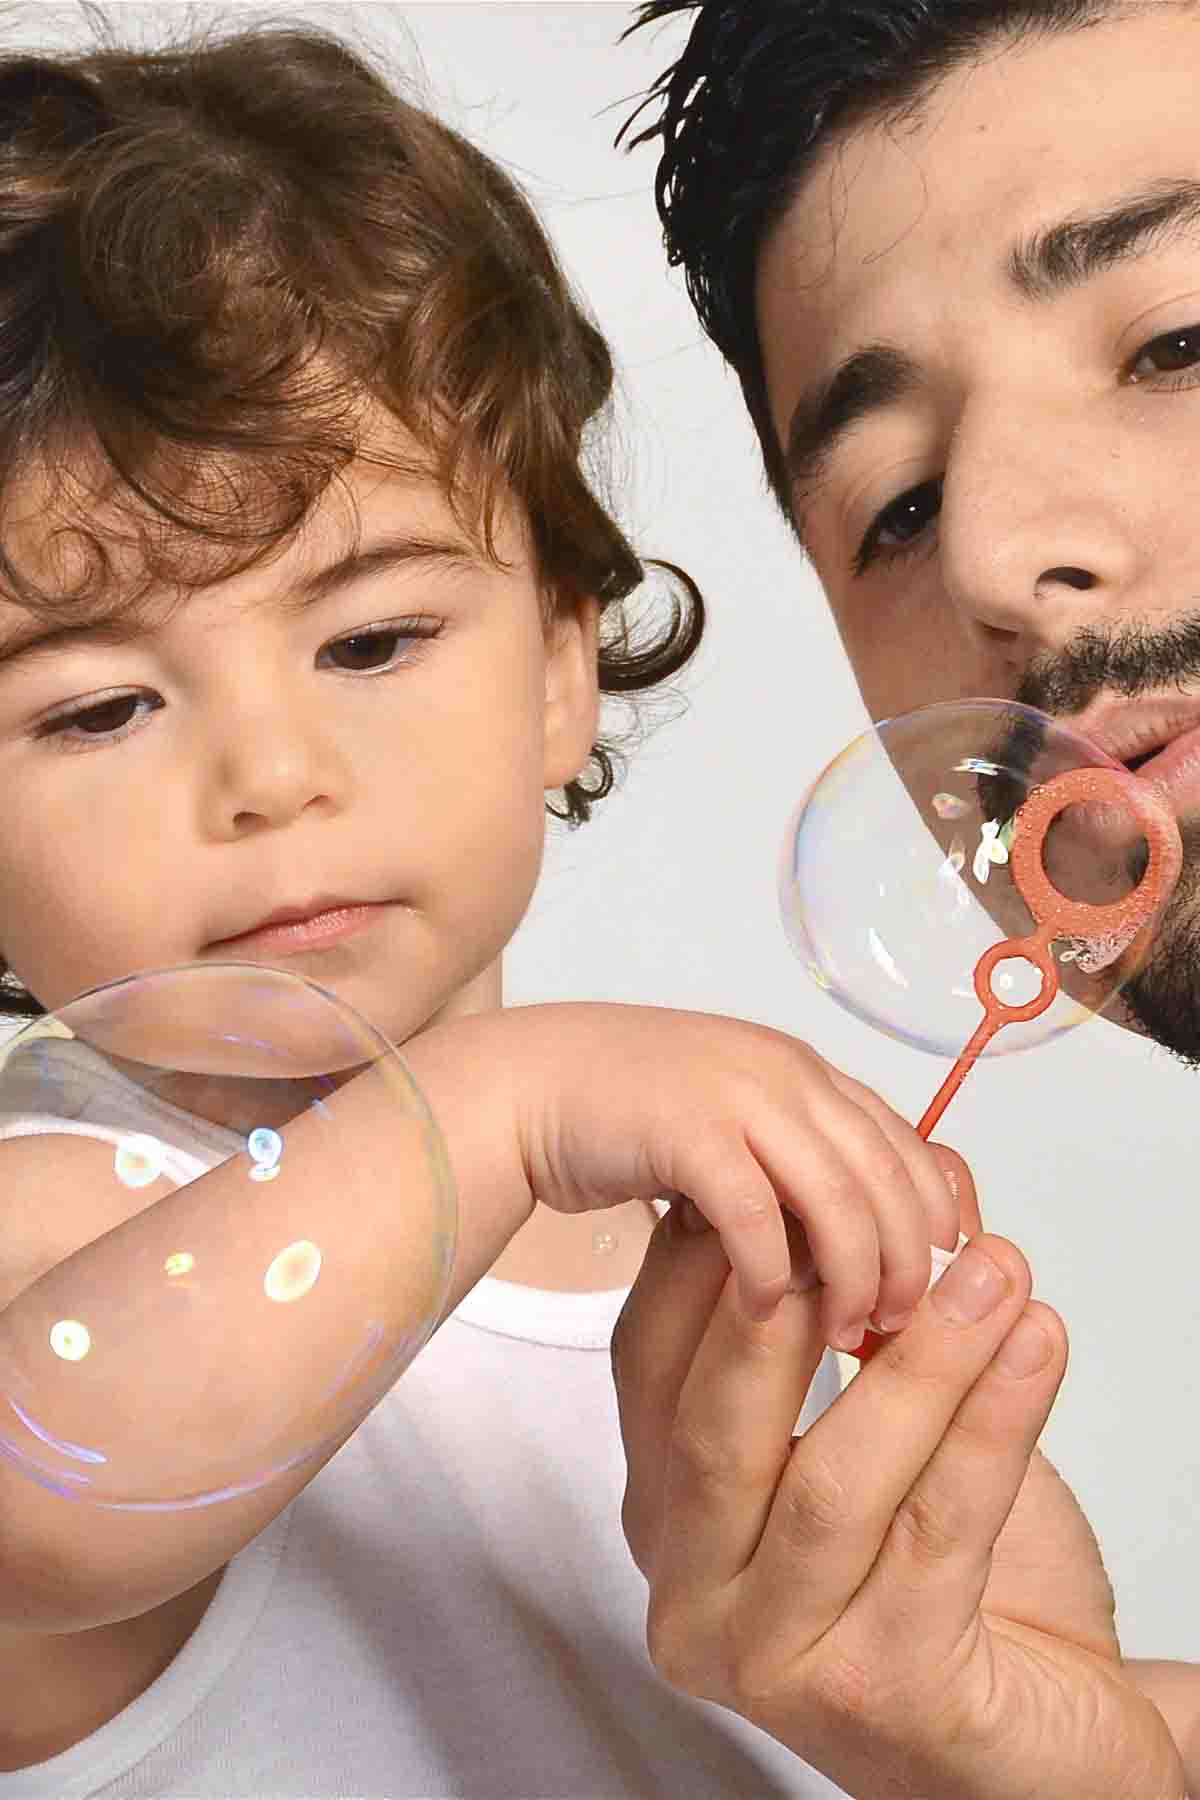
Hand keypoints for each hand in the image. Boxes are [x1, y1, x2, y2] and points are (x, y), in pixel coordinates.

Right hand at [483, 1001, 958, 1340]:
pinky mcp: (687, 1131)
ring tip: (846, 1333)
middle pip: (887, 1177)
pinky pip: (755, 1215)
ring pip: (837, 1198)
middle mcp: (786, 1074)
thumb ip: (796, 1158)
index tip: (944, 1289)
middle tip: (901, 1328)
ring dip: (854, 1276)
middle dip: (908, 1262)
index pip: (908, 1146)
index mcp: (806, 1073)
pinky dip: (771, 1271)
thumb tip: (867, 1241)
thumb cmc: (631, 1116)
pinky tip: (767, 1311)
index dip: (937, 1221)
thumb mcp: (736, 1124)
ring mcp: (738, 1096)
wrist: (533, 1086)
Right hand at [612, 1182, 1184, 1799]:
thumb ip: (827, 1344)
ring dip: (924, 1359)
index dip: (701, 1264)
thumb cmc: (933, 1587)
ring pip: (834, 1480)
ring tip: (995, 1272)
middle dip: (789, 1306)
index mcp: (670, 1521)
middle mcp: (696, 1595)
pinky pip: (937, 1532)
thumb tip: (833, 1192)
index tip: (772, 1173)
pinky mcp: (883, 1692)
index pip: (649, 1371)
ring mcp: (778, 1659)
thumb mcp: (852, 1448)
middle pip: (714, 1427)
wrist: (1033, 1751)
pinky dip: (992, 1424)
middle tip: (863, 1215)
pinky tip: (1036, 1346)